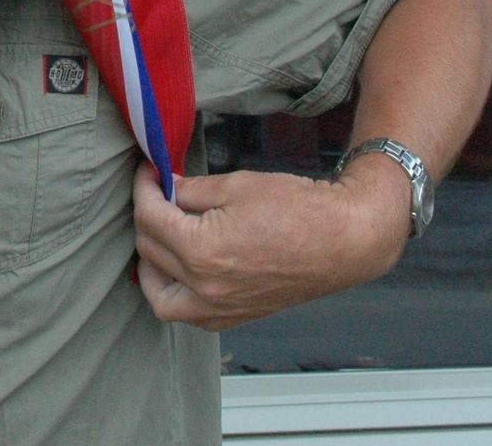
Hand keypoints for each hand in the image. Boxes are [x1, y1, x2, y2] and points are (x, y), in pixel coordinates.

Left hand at [131, 162, 408, 329]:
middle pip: (150, 251)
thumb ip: (191, 190)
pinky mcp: (236, 317)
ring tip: (157, 236)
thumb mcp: (236, 186)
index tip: (149, 173)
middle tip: (156, 195)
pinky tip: (179, 269)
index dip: (144, 188)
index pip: (149, 217)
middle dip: (146, 218)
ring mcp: (221, 308)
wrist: (347, 240)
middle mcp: (206, 288)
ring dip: (151, 265)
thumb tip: (165, 187)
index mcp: (201, 251)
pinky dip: (175, 294)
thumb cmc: (299, 208)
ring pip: (160, 296)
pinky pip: (189, 315)